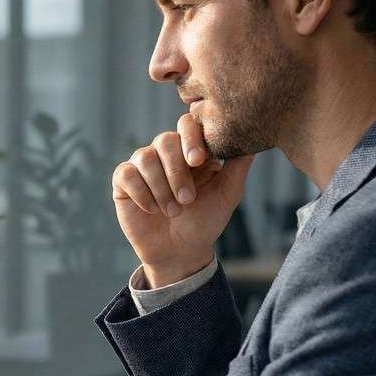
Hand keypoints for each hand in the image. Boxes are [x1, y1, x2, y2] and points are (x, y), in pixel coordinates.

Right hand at [112, 114, 254, 285]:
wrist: (180, 251)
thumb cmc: (205, 221)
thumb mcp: (228, 193)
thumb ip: (238, 165)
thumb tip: (252, 138)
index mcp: (191, 149)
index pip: (188, 124)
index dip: (191, 138)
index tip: (198, 161)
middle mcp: (165, 152)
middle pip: (165, 140)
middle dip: (177, 172)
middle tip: (187, 199)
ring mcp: (143, 165)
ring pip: (145, 157)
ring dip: (161, 188)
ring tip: (172, 211)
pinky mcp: (123, 181)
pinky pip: (126, 174)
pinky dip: (141, 193)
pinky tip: (152, 210)